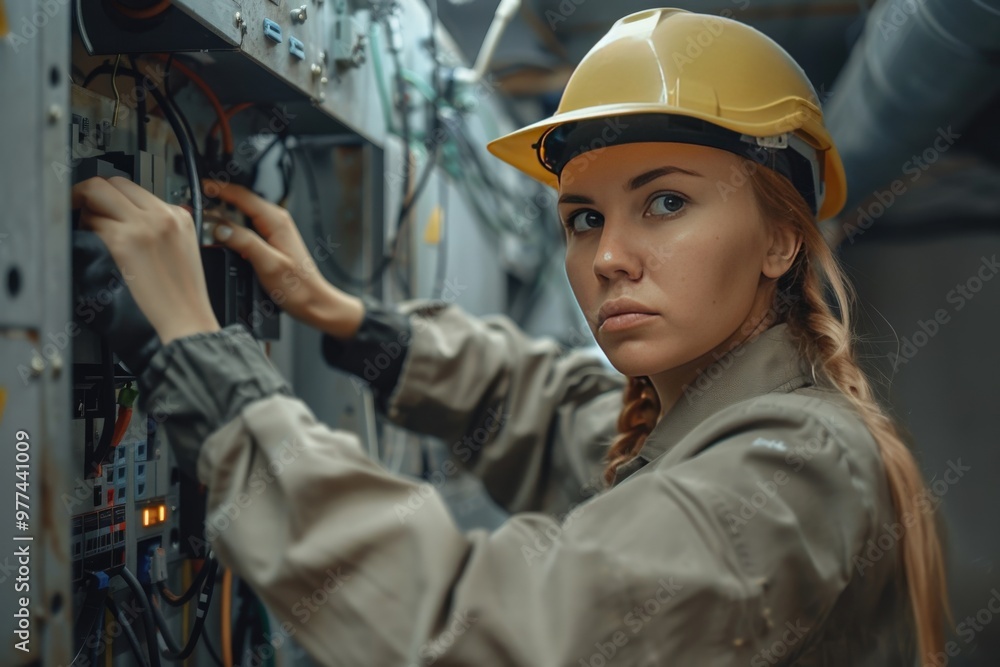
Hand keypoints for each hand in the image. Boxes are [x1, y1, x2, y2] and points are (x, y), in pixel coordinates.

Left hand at [72, 177, 220, 344]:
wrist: (187, 318)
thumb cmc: (184, 294)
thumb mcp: (184, 250)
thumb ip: (163, 227)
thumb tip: (132, 215)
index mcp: (179, 216)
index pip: (135, 188)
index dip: (112, 195)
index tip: (101, 204)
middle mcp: (162, 215)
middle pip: (113, 182)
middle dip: (92, 193)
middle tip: (82, 209)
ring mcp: (143, 226)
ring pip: (98, 195)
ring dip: (87, 212)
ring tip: (93, 234)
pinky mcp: (123, 241)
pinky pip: (92, 222)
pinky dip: (86, 231)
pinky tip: (94, 246)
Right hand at [204, 180, 363, 338]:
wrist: (313, 302)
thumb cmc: (298, 287)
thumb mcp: (268, 264)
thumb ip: (244, 242)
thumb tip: (219, 228)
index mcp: (276, 220)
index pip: (242, 195)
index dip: (218, 189)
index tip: (200, 188)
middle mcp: (276, 220)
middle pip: (241, 201)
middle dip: (217, 200)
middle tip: (194, 204)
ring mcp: (273, 229)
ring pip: (242, 214)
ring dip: (222, 214)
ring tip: (202, 217)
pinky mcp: (270, 240)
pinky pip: (246, 226)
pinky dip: (231, 227)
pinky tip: (220, 235)